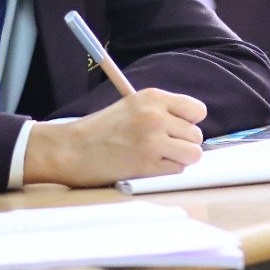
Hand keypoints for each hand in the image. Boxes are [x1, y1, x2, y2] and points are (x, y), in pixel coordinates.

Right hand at [24, 89, 206, 187]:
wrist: (71, 149)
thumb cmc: (100, 129)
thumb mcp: (131, 106)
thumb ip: (161, 111)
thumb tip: (191, 127)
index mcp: (152, 97)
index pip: (197, 111)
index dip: (189, 123)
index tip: (176, 129)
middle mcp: (155, 116)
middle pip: (196, 135)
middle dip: (183, 144)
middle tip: (161, 147)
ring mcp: (152, 140)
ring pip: (193, 154)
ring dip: (179, 159)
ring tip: (158, 157)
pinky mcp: (147, 164)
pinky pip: (178, 170)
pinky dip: (167, 171)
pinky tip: (148, 166)